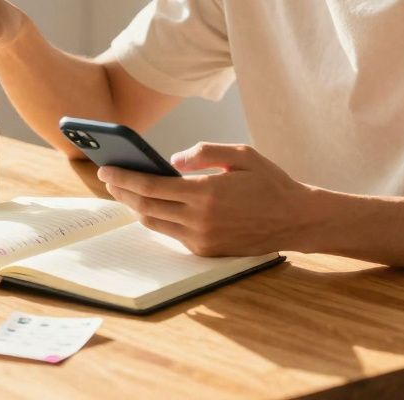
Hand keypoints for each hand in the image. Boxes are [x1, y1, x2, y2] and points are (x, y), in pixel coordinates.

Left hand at [98, 142, 311, 256]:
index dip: (124, 177)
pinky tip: (150, 207)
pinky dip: (157, 219)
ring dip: (135, 208)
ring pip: (155, 224)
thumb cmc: (269, 183)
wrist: (296, 220)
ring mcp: (202, 239)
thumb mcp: (240, 155)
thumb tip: (171, 161)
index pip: (151, 186)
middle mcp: (200, 220)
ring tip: (124, 191)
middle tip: (108, 178)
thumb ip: (204, 153)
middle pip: (146, 207)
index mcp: (206, 193)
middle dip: (122, 192)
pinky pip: (172, 235)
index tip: (106, 168)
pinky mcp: (207, 251)